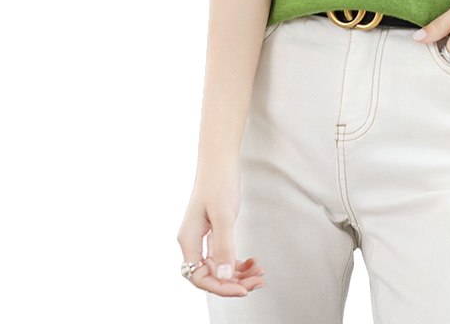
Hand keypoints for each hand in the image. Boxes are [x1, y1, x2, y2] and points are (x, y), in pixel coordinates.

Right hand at [176, 169, 265, 296]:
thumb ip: (223, 246)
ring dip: (239, 274)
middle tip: (259, 281)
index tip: (243, 289)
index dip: (221, 287)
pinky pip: (224, 256)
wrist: (220, 159)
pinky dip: (238, 262)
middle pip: (211, 275)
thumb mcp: (223, 214)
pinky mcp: (213, 231)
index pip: (200, 277)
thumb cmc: (218, 182)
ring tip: (260, 273)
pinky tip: (253, 262)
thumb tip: (224, 276)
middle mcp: (192, 243)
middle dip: (235, 282)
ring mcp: (203, 237)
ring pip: (219, 267)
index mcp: (189, 240)